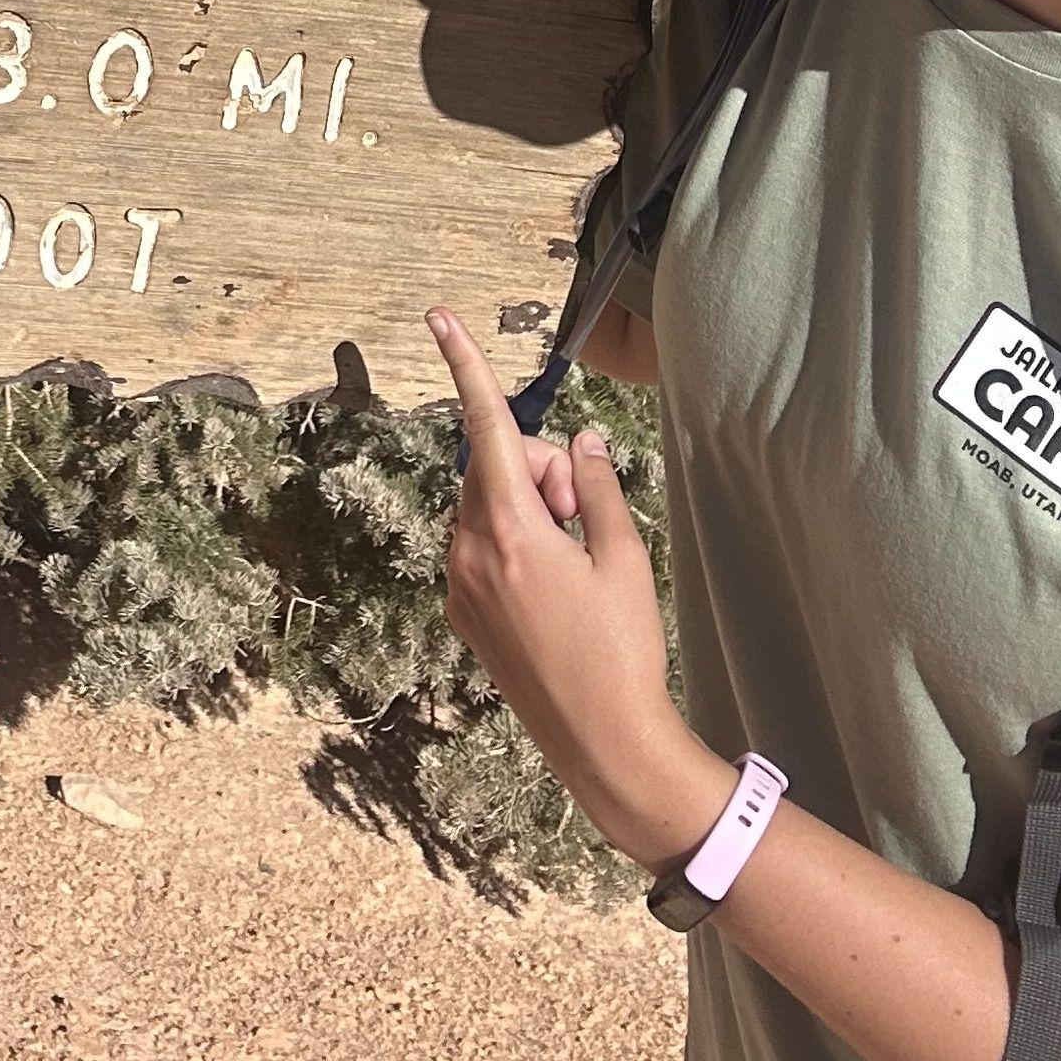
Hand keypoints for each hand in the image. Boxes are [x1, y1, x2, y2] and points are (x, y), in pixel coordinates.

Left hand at [430, 306, 722, 866]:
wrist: (602, 743)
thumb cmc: (622, 650)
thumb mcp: (622, 558)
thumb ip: (594, 487)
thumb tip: (579, 441)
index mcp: (509, 533)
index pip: (486, 428)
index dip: (466, 366)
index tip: (438, 316)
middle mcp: (469, 554)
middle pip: (495, 467)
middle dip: (540, 469)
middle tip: (586, 514)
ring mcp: (459, 587)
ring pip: (486, 507)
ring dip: (528, 507)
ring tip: (576, 560)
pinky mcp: (462, 613)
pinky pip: (481, 546)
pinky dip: (514, 541)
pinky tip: (555, 587)